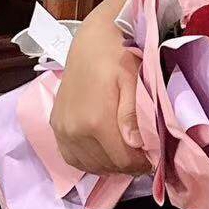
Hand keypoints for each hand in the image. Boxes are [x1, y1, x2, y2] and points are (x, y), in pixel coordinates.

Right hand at [49, 18, 150, 176]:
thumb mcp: (133, 82)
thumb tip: (136, 145)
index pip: (121, 160)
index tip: (153, 160)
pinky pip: (70, 157)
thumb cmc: (118, 57)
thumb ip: (131, 115)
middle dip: (126, 166)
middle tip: (142, 157)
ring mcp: (62, 130)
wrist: (91, 42)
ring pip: (87, 165)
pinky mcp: (55, 126)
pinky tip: (103, 153)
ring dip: (108, 166)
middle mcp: (74, 131)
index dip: (140, 164)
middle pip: (105, 165)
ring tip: (125, 155)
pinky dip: (88, 161)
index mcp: (96, 121)